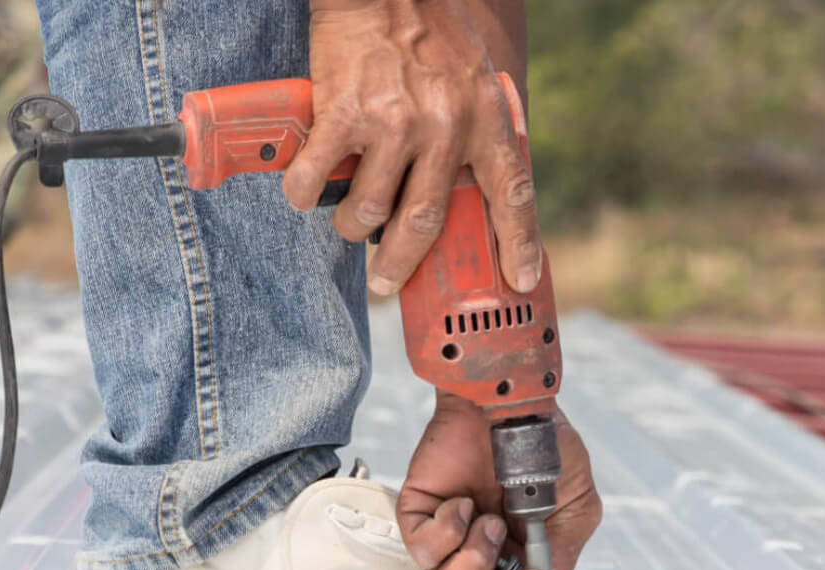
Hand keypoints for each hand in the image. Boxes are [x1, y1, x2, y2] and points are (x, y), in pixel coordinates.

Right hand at [282, 0, 541, 296]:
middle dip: (401, 264)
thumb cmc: (428, 31)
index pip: (512, 192)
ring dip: (352, 226)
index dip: (519, 243)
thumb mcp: (474, 77)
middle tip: (387, 283)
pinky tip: (304, 192)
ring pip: (369, 210)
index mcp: (484, 117)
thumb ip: (476, 131)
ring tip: (348, 221)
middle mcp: (443, 124)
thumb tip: (465, 193)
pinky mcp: (344, 113)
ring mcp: (392, 121)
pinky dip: (304, 194)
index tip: (521, 279)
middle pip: (424, 222)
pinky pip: (318, 178)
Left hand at [395, 392, 601, 569]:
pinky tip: (462, 503)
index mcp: (521, 559)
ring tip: (490, 520)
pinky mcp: (417, 519)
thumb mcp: (575, 507)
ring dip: (476, 561)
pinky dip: (448, 531)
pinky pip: (422, 553)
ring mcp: (449, 541)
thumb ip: (563, 557)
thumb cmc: (544, 446)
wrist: (509, 400)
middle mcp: (483, 557)